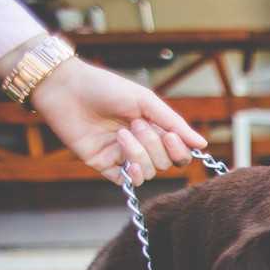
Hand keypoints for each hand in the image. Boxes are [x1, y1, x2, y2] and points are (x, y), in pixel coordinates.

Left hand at [30, 55, 206, 185]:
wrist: (66, 88)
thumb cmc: (105, 88)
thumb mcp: (145, 101)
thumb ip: (174, 123)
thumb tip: (202, 143)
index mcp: (154, 129)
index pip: (179, 153)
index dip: (179, 151)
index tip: (171, 137)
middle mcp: (142, 145)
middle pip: (165, 163)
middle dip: (153, 145)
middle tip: (134, 124)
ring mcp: (123, 156)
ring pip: (149, 171)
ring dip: (139, 153)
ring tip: (120, 132)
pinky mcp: (105, 164)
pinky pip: (129, 181)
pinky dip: (135, 175)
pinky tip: (130, 164)